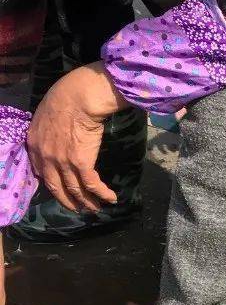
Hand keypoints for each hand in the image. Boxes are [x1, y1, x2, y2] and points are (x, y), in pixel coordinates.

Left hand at [27, 64, 125, 211]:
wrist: (79, 97)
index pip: (40, 171)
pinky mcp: (81, 164)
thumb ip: (48, 130)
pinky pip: (92, 185)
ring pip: (75, 190)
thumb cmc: (65, 96)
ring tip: (96, 208)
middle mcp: (45, 157)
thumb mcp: (46, 113)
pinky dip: (102, 194)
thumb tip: (58, 135)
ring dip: (87, 202)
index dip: (52, 183)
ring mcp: (63, 162)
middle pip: (56, 187)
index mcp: (35, 144)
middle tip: (77, 208)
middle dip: (68, 200)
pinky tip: (111, 198)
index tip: (60, 189)